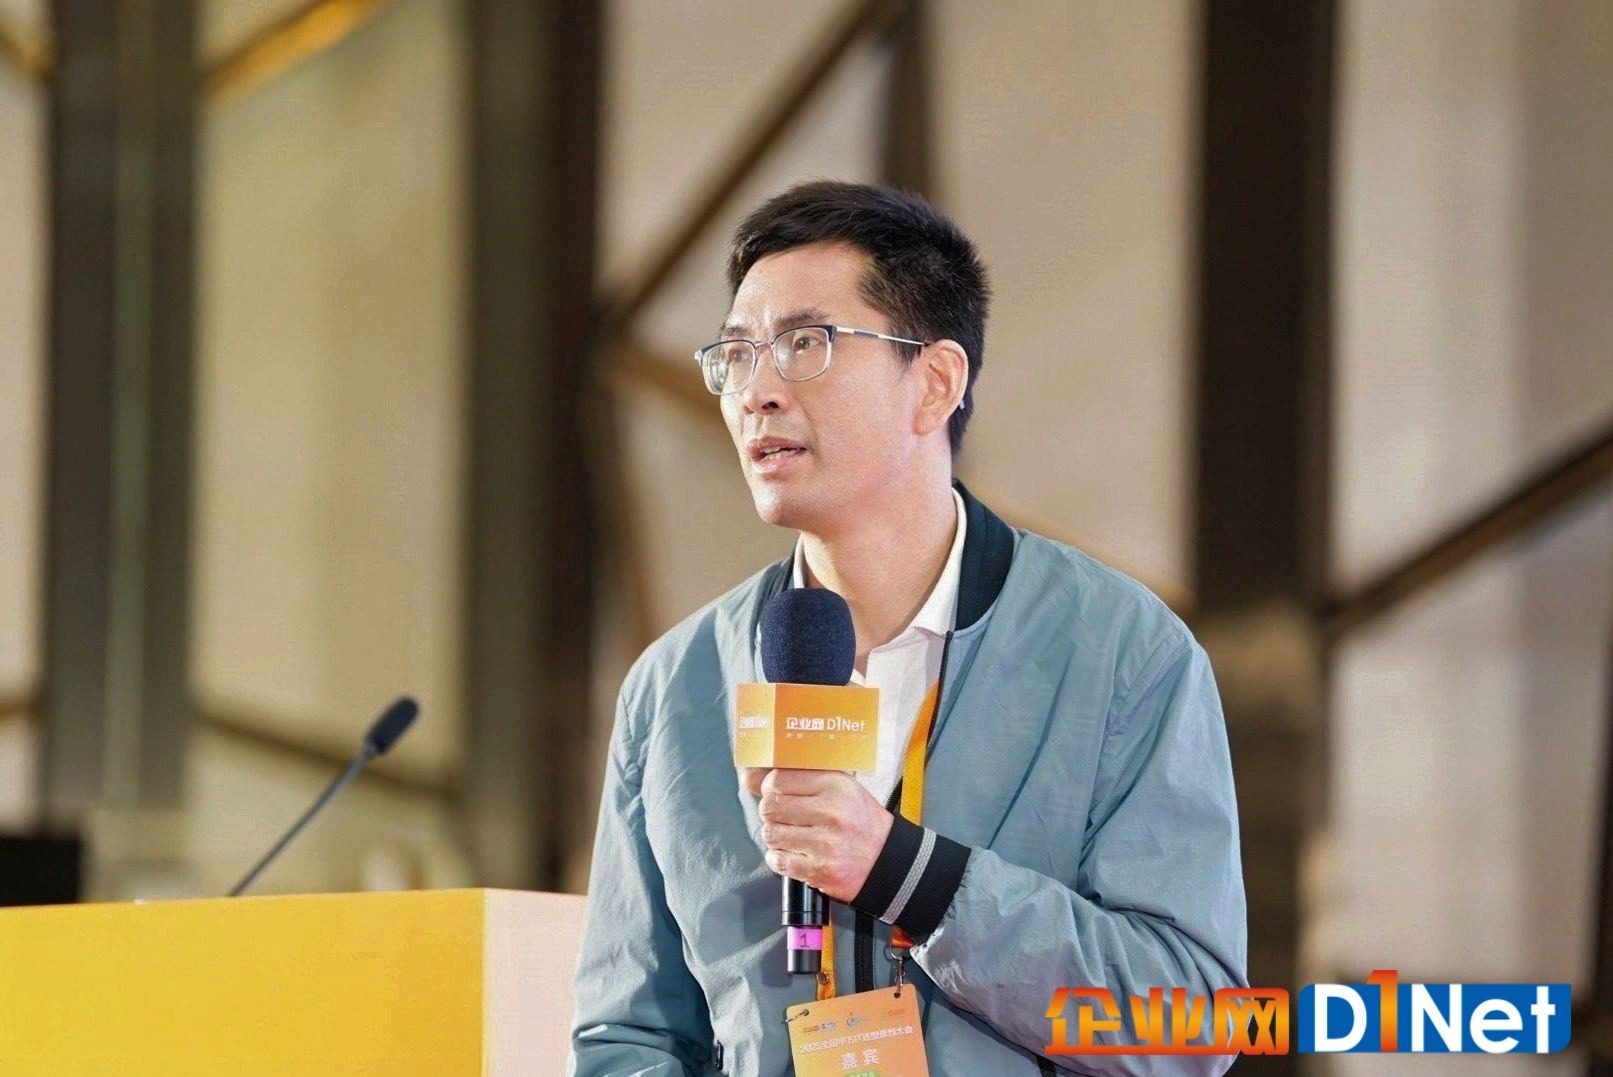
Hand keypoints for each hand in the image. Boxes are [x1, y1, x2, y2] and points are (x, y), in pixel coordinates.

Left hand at [743, 768, 893, 901]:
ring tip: (792, 836)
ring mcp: (825, 843)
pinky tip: (793, 854)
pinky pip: (778, 861)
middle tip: (783, 816)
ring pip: (771, 834)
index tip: (772, 791)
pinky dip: (779, 858)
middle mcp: (831, 812)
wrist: (888, 861)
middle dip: (770, 812)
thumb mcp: (840, 788)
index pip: (779, 779)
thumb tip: (749, 778)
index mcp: (836, 785)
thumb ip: (799, 778)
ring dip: (775, 836)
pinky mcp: (819, 870)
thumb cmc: (861, 821)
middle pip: (770, 806)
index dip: (768, 786)